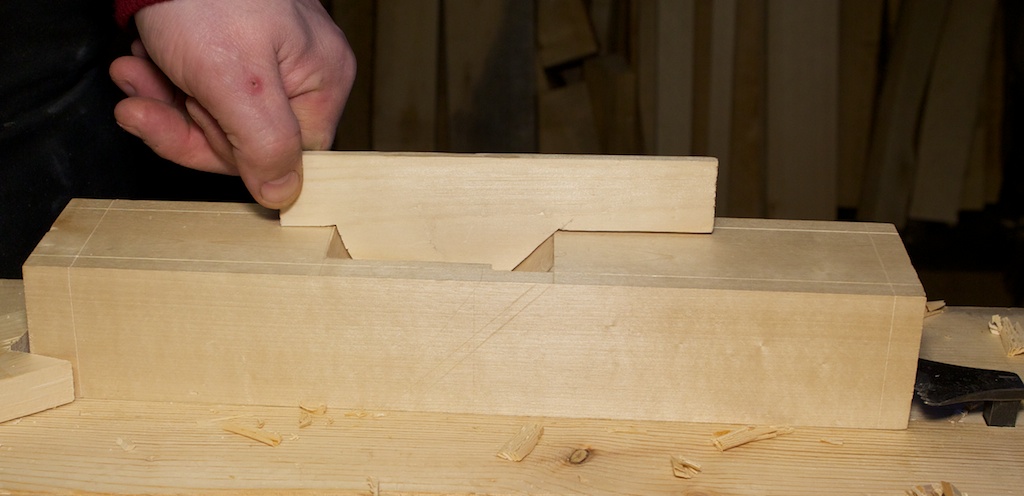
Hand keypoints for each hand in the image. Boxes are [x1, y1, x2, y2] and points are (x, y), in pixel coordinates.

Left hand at [109, 0, 354, 207]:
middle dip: (183, 119)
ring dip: (163, 100)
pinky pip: (199, 91)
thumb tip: (283, 195)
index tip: (184, 129)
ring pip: (212, 117)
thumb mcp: (234, 80)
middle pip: (242, 139)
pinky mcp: (229, 53)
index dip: (227, 153)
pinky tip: (140, 62)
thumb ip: (264, 144)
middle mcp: (300, 75)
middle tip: (144, 98)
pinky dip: (162, 80)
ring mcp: (265, 63)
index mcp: (322, 82)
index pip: (283, 155)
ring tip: (134, 72)